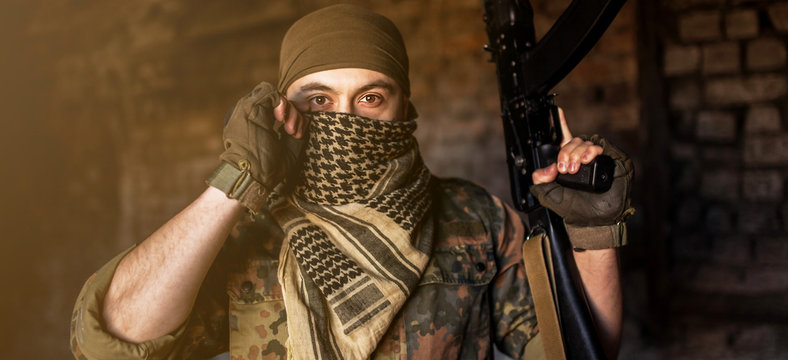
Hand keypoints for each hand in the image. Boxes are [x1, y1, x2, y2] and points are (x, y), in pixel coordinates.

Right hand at [216, 81, 306, 201]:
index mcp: (256, 123)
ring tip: (290, 129)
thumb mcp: (288, 149)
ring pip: (275, 95)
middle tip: (295, 133)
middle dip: (293, 114)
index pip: (279, 109)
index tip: (297, 134)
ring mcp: (247, 109)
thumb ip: (294, 133)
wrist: (252, 176)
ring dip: (289, 110)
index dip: (293, 117)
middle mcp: (250, 114)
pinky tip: (282, 119)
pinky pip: (269, 92)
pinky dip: (281, 103)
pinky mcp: (247, 107)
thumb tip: (307, 120)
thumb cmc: (268, 169)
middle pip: (279, 101)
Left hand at [528, 108, 633, 248]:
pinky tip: (586, 160)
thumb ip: (541, 182)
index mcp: (569, 162)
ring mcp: (599, 158)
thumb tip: (542, 171)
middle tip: (563, 168)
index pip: (564, 139)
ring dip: (576, 152)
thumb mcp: (551, 196)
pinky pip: (602, 146)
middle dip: (565, 153)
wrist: (595, 222)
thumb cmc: (576, 210)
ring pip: (585, 142)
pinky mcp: (614, 160)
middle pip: (572, 141)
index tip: (557, 110)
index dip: (561, 124)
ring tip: (573, 168)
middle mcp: (584, 157)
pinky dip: (591, 151)